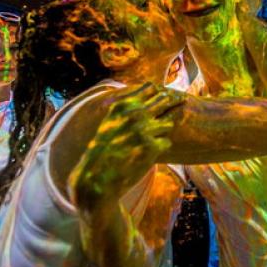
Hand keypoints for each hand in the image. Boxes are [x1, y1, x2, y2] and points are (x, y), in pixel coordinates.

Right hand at [68, 83, 184, 211]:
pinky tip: (148, 154)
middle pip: (164, 101)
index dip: (159, 94)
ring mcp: (144, 129)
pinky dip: (160, 148)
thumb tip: (150, 90)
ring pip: (168, 123)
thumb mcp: (110, 121)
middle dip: (169, 107)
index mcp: (123, 105)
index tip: (160, 100)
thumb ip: (128, 106)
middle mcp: (134, 114)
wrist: (97, 177)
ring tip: (149, 141)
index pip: (152, 88)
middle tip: (164, 120)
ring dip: (162, 132)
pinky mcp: (151, 146)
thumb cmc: (104, 150)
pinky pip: (166, 142)